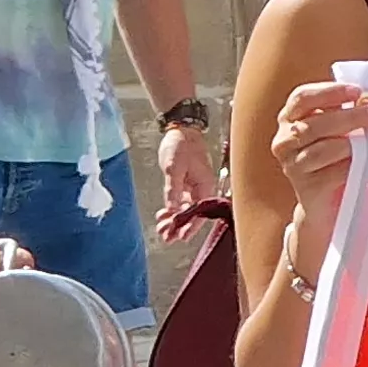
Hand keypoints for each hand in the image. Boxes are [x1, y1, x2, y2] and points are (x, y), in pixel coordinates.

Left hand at [156, 119, 225, 239]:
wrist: (181, 130)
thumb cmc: (181, 144)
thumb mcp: (174, 167)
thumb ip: (173, 189)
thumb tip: (172, 209)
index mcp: (206, 185)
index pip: (201, 211)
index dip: (192, 226)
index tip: (181, 236)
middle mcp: (203, 189)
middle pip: (194, 214)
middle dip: (179, 226)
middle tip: (165, 236)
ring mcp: (195, 188)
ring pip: (186, 210)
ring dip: (174, 220)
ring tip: (162, 229)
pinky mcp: (188, 185)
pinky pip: (182, 203)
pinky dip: (172, 210)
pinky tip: (163, 216)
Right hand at [270, 80, 367, 271]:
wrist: (329, 203)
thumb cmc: (337, 157)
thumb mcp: (343, 129)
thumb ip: (353, 111)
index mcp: (290, 118)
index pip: (302, 98)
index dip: (328, 92)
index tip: (356, 91)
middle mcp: (284, 140)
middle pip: (313, 124)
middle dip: (349, 117)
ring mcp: (291, 165)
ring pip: (320, 150)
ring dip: (350, 143)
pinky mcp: (305, 188)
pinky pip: (330, 174)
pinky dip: (348, 166)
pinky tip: (362, 164)